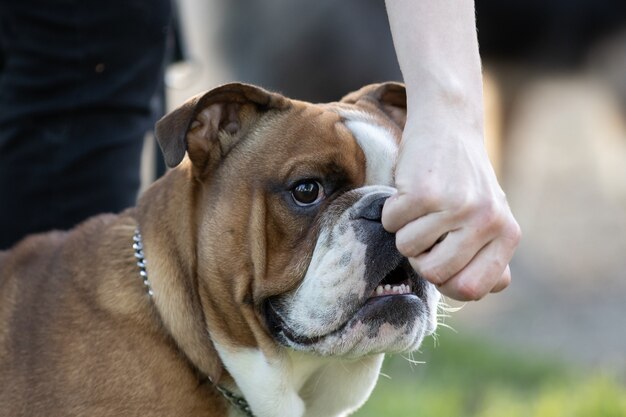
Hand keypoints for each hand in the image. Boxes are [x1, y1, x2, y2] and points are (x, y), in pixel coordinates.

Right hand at [382, 119, 520, 300]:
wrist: (447, 126)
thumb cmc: (462, 180)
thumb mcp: (489, 216)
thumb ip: (489, 255)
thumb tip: (490, 290)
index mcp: (507, 234)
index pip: (471, 290)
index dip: (446, 281)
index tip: (440, 258)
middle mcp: (487, 221)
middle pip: (434, 274)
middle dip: (420, 257)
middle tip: (427, 229)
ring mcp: (456, 206)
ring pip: (407, 249)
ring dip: (404, 230)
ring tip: (421, 205)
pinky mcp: (424, 191)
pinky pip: (391, 223)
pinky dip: (392, 210)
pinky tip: (409, 190)